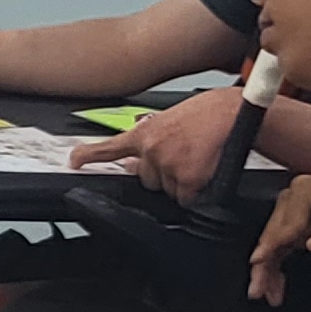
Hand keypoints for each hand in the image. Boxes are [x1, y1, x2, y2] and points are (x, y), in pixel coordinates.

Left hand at [70, 88, 238, 200]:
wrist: (235, 113)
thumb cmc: (210, 112)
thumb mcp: (172, 119)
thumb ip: (152, 140)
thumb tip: (137, 161)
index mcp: (146, 132)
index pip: (110, 147)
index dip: (90, 156)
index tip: (75, 161)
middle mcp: (151, 150)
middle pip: (147, 180)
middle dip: (163, 174)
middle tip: (185, 156)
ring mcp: (167, 167)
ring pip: (168, 191)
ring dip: (181, 182)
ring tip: (200, 158)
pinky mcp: (187, 181)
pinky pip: (187, 199)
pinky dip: (197, 192)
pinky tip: (206, 170)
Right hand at [246, 176, 310, 304]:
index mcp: (306, 192)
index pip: (282, 224)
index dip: (269, 245)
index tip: (258, 262)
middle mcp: (297, 200)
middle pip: (272, 236)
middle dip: (263, 265)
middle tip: (259, 289)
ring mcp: (298, 215)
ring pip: (274, 246)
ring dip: (268, 270)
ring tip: (266, 293)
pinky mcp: (302, 228)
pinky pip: (283, 250)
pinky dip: (278, 268)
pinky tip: (277, 285)